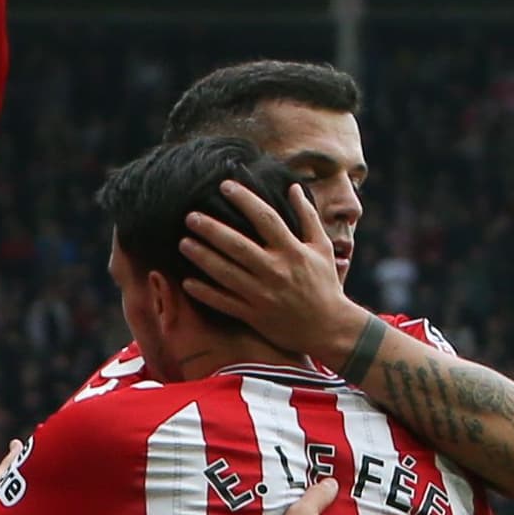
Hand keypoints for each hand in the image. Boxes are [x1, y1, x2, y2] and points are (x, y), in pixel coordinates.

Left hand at [181, 180, 362, 358]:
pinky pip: (225, 303)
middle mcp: (276, 271)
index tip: (225, 185)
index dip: (245, 200)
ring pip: (226, 274)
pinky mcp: (255, 315)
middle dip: (212, 230)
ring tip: (184, 243)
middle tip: (191, 217)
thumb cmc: (325, 284)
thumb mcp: (322, 247)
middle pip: (238, 246)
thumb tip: (292, 187)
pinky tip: (187, 282)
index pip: (266, 218)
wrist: (329, 328)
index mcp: (293, 251)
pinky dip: (206, 293)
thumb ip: (307, 216)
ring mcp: (263, 295)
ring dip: (203, 258)